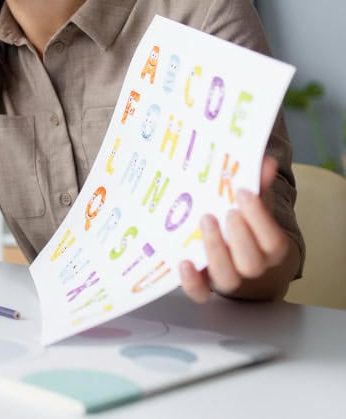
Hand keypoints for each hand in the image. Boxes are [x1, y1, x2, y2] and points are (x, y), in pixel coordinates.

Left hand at [179, 156, 293, 301]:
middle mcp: (252, 269)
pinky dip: (192, 282)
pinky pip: (200, 293)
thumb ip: (259, 187)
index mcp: (271, 250)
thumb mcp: (256, 209)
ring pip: (227, 278)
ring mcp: (228, 279)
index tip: (243, 193)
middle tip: (226, 210)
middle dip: (238, 235)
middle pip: (251, 262)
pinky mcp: (206, 286)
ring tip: (205, 220)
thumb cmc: (250, 230)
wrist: (246, 266)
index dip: (259, 218)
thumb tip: (265, 163)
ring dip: (216, 250)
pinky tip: (183, 262)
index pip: (272, 240)